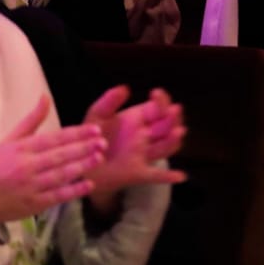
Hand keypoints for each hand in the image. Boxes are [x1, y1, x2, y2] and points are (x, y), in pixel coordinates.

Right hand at [0, 96, 105, 222]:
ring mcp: (32, 186)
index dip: (76, 134)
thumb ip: (32, 120)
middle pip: (60, 155)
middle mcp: (29, 166)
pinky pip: (56, 196)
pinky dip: (73, 191)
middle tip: (103, 142)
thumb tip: (46, 97)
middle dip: (83, 148)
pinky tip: (89, 185)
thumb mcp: (10, 139)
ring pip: (60, 174)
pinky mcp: (33, 205)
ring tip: (99, 158)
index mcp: (23, 148)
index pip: (54, 139)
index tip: (95, 130)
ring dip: (82, 166)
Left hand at [83, 86, 187, 217]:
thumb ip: (109, 102)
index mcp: (139, 119)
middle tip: (174, 110)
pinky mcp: (138, 173)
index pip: (157, 108)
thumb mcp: (97, 116)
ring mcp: (144, 154)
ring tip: (178, 133)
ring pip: (165, 147)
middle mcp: (146, 135)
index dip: (161, 100)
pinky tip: (180, 176)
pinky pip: (155, 175)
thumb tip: (125, 88)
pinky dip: (168, 176)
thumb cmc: (92, 136)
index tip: (155, 93)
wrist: (83, 164)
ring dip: (173, 140)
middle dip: (172, 118)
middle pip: (167, 126)